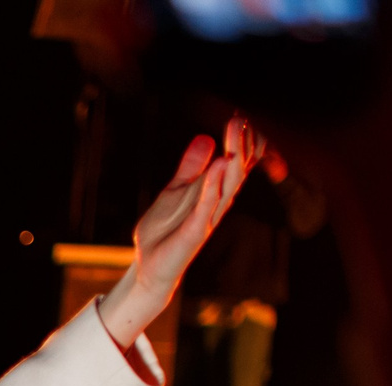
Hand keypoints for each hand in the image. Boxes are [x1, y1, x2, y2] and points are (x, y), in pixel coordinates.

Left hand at [98, 114, 263, 348]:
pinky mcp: (195, 231)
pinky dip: (213, 185)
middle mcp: (217, 203)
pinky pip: (208, 206)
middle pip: (239, 168)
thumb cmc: (164, 231)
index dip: (243, 139)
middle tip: (241, 116)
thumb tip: (206, 138)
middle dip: (243, 142)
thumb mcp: (175, 191)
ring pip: (229, 183)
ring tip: (236, 129)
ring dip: (234, 156)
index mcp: (214, 191)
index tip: (241, 113)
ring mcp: (208, 217)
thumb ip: (191, 167)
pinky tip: (218, 164)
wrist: (149, 267)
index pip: (237, 161)